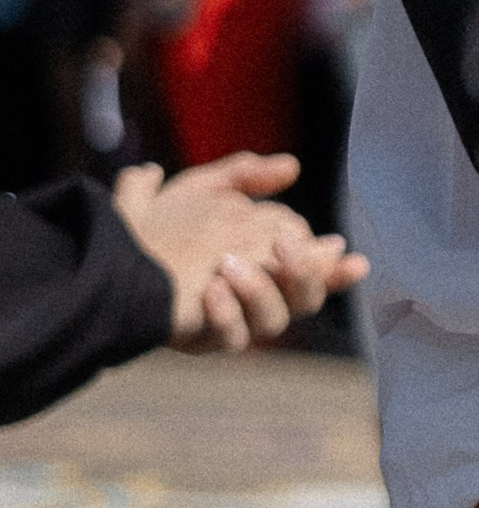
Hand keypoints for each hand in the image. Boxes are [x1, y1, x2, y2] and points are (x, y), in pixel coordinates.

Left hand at [114, 154, 369, 352]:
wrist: (105, 256)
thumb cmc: (156, 227)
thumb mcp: (200, 189)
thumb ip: (244, 176)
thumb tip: (292, 168)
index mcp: (262, 266)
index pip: (311, 270)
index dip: (332, 265)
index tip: (344, 252)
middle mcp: (252, 297)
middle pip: (304, 299)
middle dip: (304, 273)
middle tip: (282, 245)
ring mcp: (230, 319)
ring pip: (274, 321)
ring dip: (261, 291)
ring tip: (228, 267)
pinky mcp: (202, 337)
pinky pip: (231, 339)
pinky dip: (227, 315)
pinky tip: (212, 291)